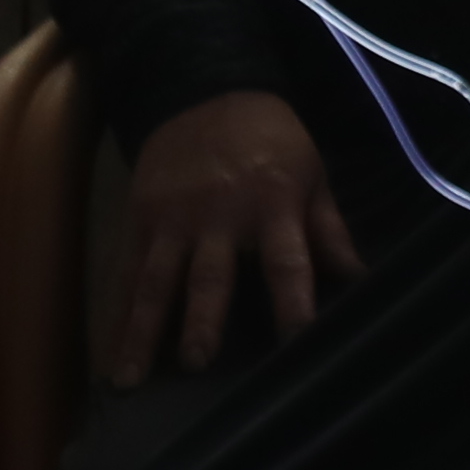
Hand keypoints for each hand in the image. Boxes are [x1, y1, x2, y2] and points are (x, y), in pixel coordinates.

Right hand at [105, 89, 360, 382]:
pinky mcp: (140, 217)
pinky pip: (125, 272)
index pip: (288, 263)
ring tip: (128, 379)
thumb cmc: (271, 140)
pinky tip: (108, 351)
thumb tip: (361, 280)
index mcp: (273, 204)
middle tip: (196, 363)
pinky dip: (115, 314)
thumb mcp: (311, 173)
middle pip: (211, 274)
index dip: (294, 304)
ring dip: (141, 332)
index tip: (296, 346)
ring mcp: (173, 218)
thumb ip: (330, 231)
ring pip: (155, 281)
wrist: (205, 90)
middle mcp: (219, 215)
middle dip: (202, 319)